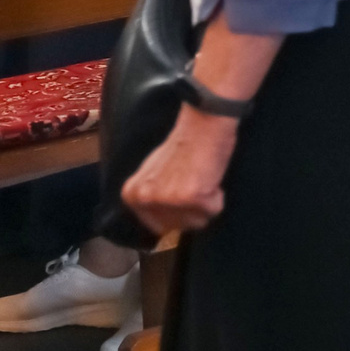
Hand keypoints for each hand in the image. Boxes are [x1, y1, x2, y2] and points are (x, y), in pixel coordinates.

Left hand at [123, 107, 239, 235]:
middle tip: (195, 182)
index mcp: (132, 195)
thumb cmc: (183, 145)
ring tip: (203, 179)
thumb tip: (159, 226)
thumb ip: (151, 197)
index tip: (182, 190)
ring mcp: (168, 199)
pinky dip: (218, 197)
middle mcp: (146, 199)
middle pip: (177, 226)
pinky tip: (211, 177)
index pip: (157, 226)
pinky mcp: (193, 197)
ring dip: (205, 204)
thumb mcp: (153, 174)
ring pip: (197, 222)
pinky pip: (214, 210)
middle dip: (191, 210)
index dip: (176, 212)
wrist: (204, 124)